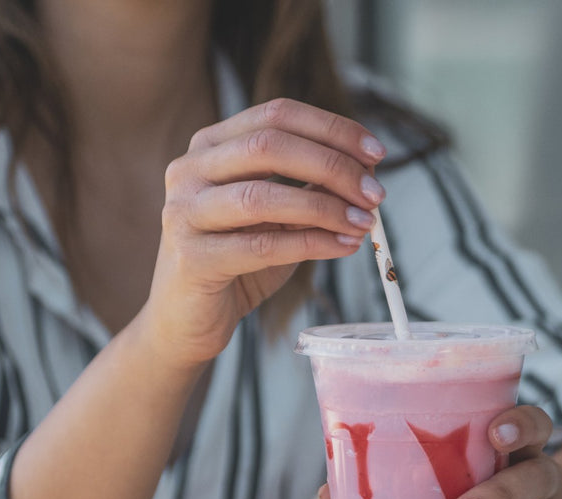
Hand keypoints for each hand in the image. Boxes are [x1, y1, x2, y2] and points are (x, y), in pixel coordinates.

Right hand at [143, 98, 386, 367]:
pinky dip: (312, 245)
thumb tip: (365, 172)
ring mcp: (185, 212)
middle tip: (374, 193)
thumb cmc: (237, 263)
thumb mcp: (280, 218)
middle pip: (270, 146)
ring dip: (325, 207)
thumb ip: (311, 190)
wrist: (188, 320)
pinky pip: (262, 245)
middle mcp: (190, 170)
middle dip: (332, 166)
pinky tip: (343, 247)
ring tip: (364, 223)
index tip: (376, 153)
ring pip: (263, 196)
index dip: (332, 129)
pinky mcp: (192, 258)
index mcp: (211, 146)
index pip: (277, 114)